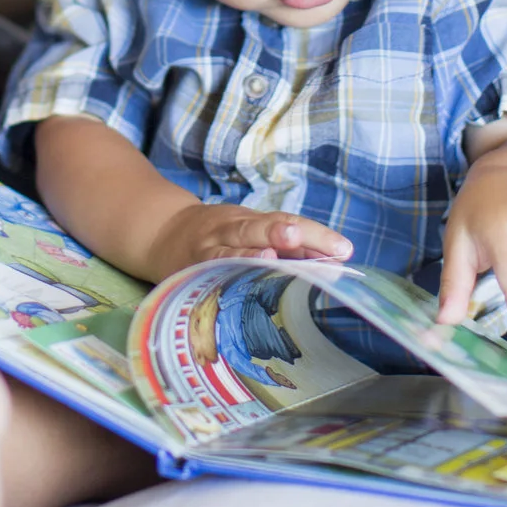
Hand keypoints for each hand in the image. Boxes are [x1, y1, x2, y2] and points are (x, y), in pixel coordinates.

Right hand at [146, 203, 352, 282]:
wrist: (162, 234)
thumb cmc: (221, 238)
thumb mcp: (252, 232)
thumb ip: (290, 246)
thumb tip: (336, 260)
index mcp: (251, 220)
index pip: (287, 222)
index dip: (315, 234)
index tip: (344, 249)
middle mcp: (230, 230)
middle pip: (259, 229)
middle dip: (282, 233)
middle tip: (303, 238)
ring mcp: (207, 249)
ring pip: (230, 248)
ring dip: (249, 254)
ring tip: (270, 259)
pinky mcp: (190, 270)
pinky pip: (207, 273)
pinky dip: (220, 276)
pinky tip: (233, 287)